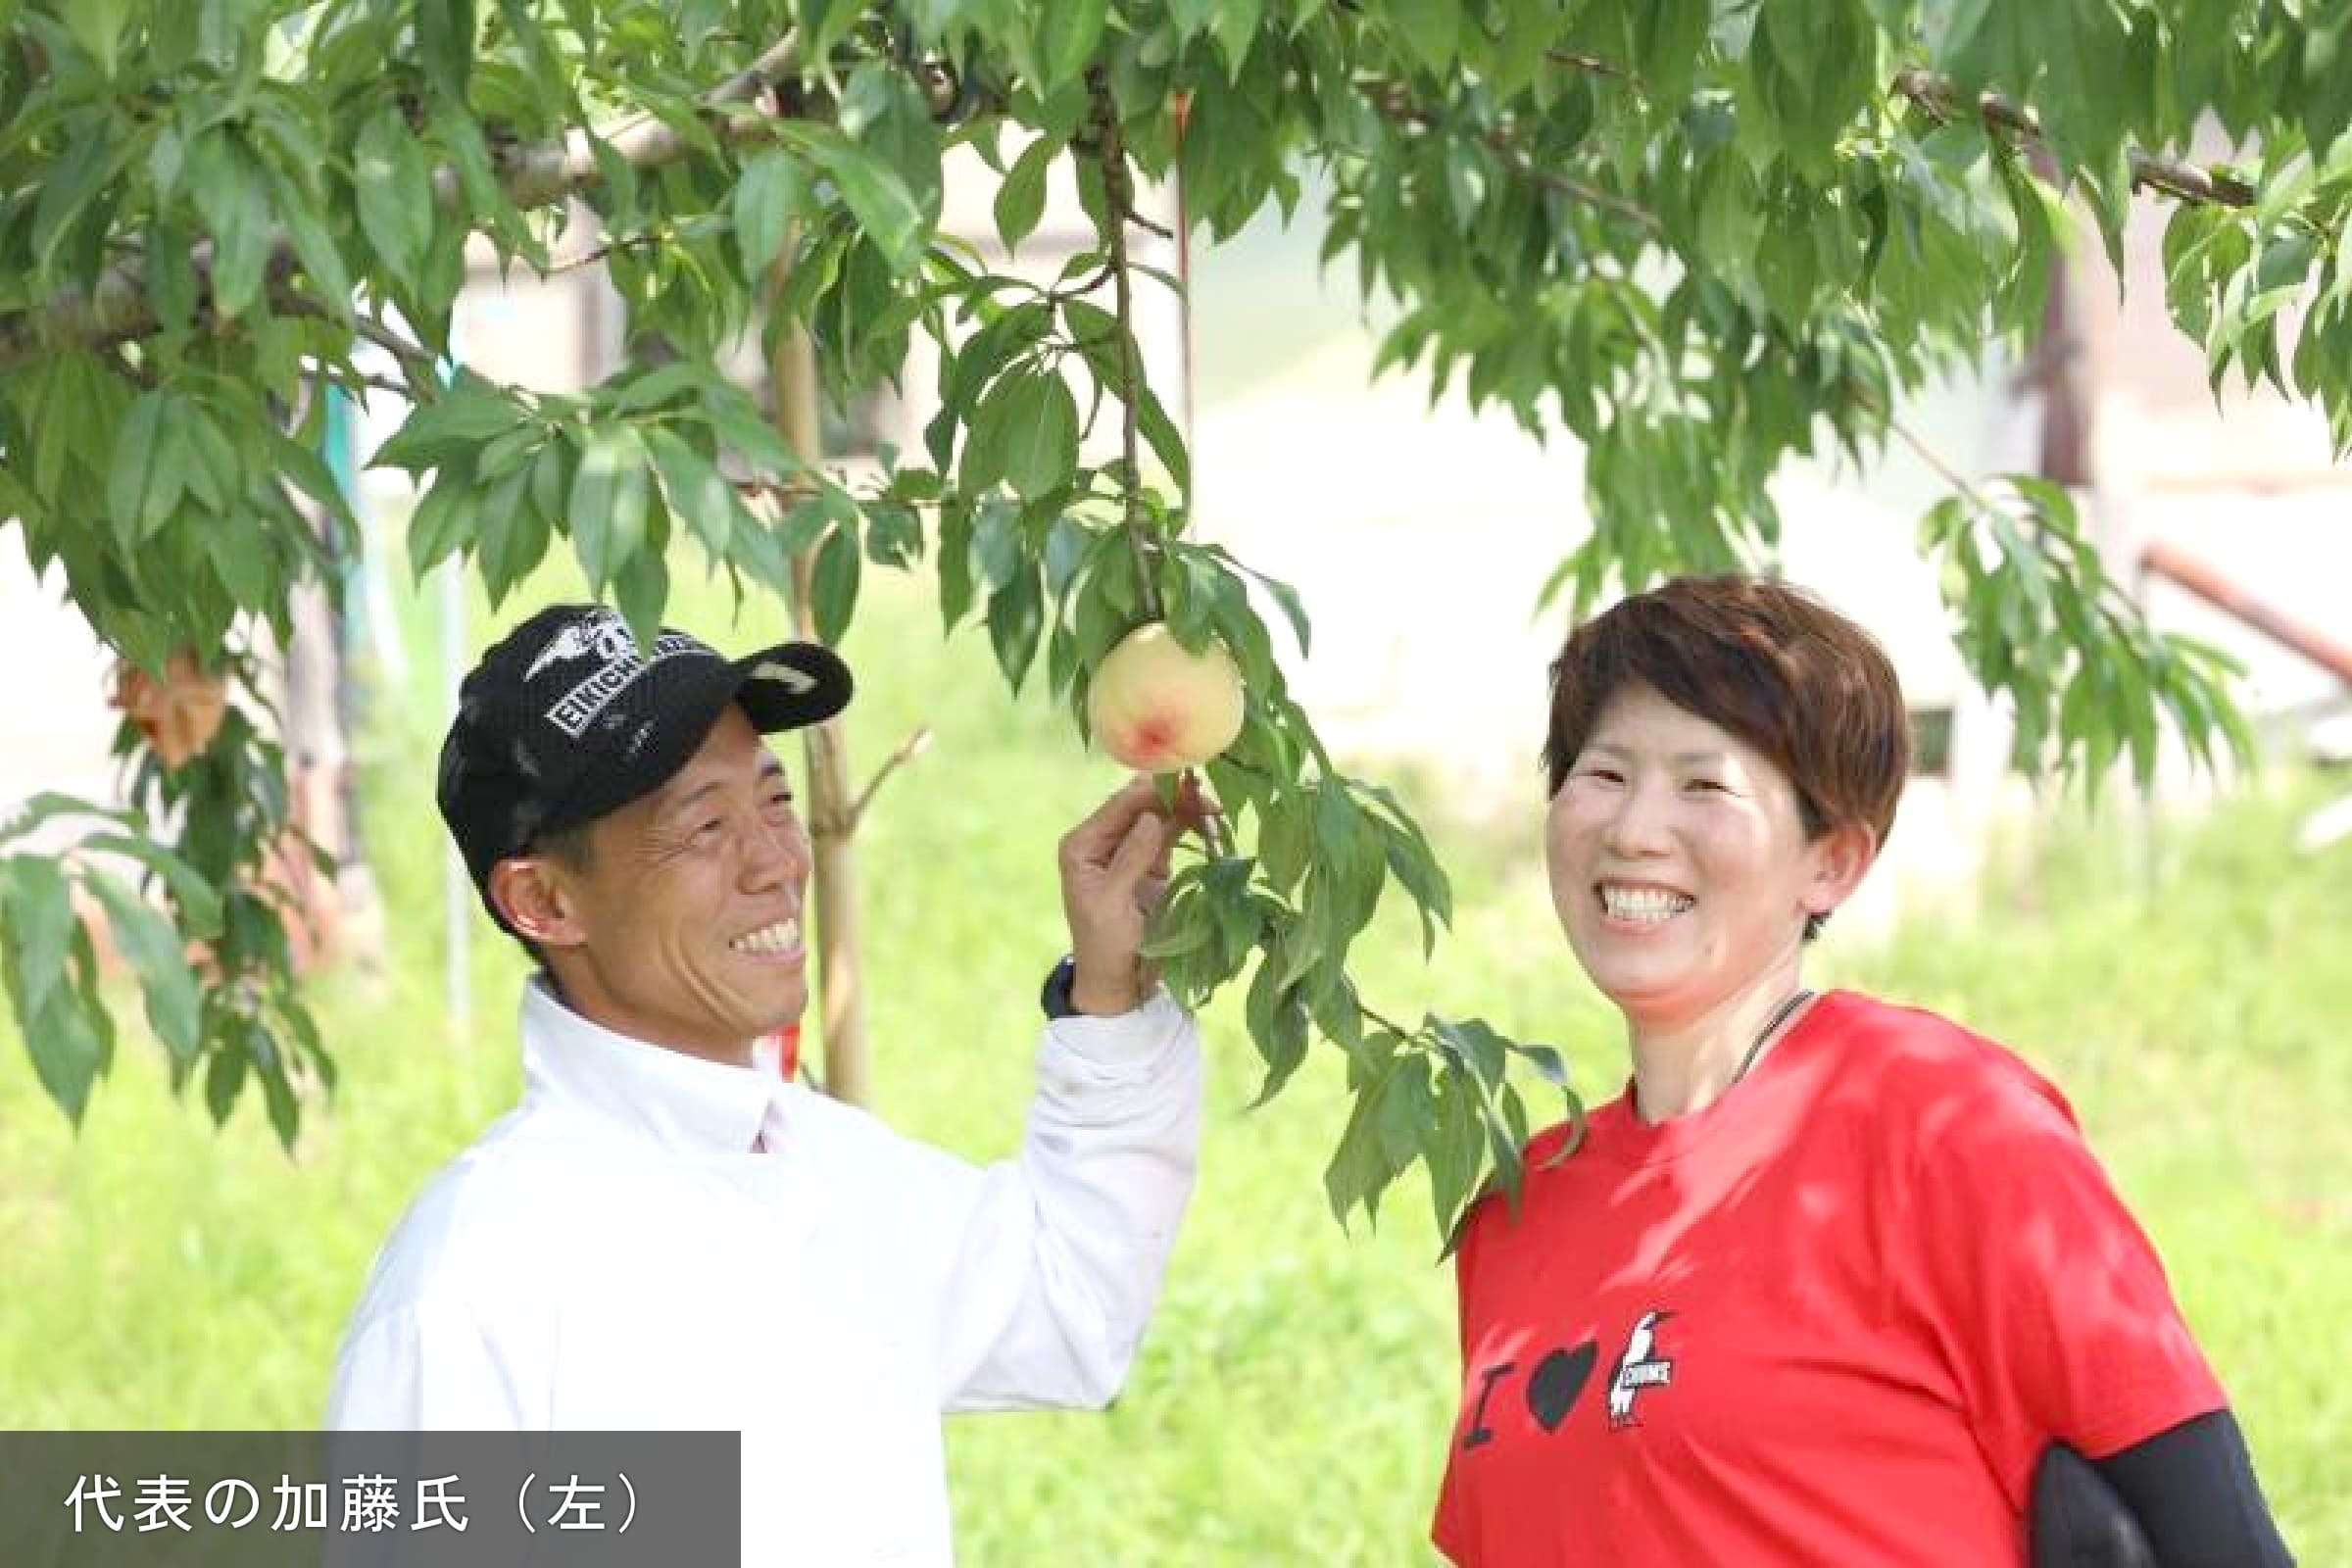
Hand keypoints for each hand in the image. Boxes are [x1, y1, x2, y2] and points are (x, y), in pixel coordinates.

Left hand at [1056, 772, 1219, 1014]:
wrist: (1119, 981)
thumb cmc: (1105, 946)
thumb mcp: (1111, 904)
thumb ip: (1129, 859)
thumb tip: (1150, 817)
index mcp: (1082, 844)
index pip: (1120, 806)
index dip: (1155, 792)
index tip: (1190, 789)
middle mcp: (1102, 838)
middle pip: (1143, 803)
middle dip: (1177, 797)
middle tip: (1212, 801)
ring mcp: (1129, 846)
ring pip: (1162, 813)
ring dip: (1190, 810)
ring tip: (1218, 814)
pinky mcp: (1152, 859)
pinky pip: (1174, 832)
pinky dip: (1193, 826)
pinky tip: (1213, 827)